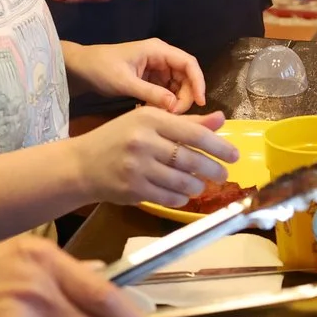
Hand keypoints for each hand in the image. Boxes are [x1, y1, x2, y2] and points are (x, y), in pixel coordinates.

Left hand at [68, 38, 206, 110]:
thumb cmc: (100, 69)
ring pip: (177, 87)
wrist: (80, 69)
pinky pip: (166, 92)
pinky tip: (154, 112)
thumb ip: (150, 93)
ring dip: (175, 102)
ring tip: (164, 116)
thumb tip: (175, 107)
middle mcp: (161, 58)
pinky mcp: (150, 80)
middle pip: (186, 77)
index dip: (198, 82)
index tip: (200, 102)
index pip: (189, 63)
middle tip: (175, 116)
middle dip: (185, 97)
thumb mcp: (124, 82)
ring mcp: (156, 69)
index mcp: (158, 50)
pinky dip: (164, 103)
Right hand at [73, 106, 235, 206]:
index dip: (219, 146)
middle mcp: (143, 142)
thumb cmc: (119, 138)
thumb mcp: (149, 121)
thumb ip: (186, 122)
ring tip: (201, 184)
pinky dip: (181, 197)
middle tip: (223, 174)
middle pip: (191, 160)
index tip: (234, 155)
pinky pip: (168, 197)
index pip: (194, 134)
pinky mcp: (133, 190)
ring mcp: (137, 168)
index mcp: (149, 119)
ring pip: (182, 182)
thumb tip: (220, 119)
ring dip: (197, 186)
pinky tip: (183, 194)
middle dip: (213, 170)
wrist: (82, 164)